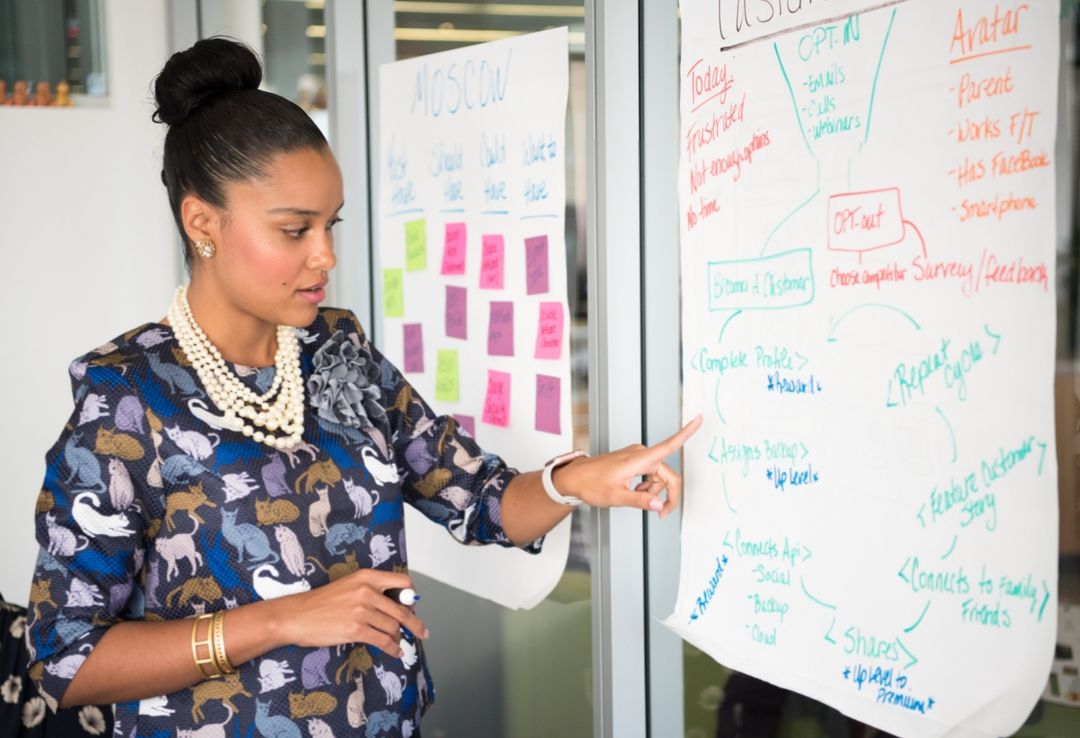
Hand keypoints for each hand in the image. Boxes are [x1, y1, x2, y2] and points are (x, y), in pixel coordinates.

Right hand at [275, 569, 428, 656]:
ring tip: (399, 644)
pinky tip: (395, 652)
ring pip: (393, 627)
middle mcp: (367, 591)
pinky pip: (383, 641)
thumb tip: (394, 606)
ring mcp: (362, 611)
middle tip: (422, 632)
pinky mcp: (356, 630)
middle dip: (415, 624)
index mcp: (367, 577)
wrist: (296, 616)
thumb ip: (371, 592)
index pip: (403, 583)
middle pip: (403, 609)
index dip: (412, 597)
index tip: (414, 606)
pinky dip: (393, 649)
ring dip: (399, 638)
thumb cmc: (320, 603)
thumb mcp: (349, 586)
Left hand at [555, 414, 702, 517]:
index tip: (699, 419)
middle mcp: (641, 454)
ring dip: (654, 491)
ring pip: (659, 477)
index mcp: (639, 459)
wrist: (575, 478)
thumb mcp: (616, 497)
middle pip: (668, 475)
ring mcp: (637, 457)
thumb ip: (640, 501)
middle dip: (667, 494)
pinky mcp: (634, 461)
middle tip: (661, 514)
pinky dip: (647, 486)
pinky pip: (650, 474)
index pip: (669, 445)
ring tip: (636, 498)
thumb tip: (659, 505)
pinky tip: (634, 491)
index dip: (686, 433)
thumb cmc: (591, 484)